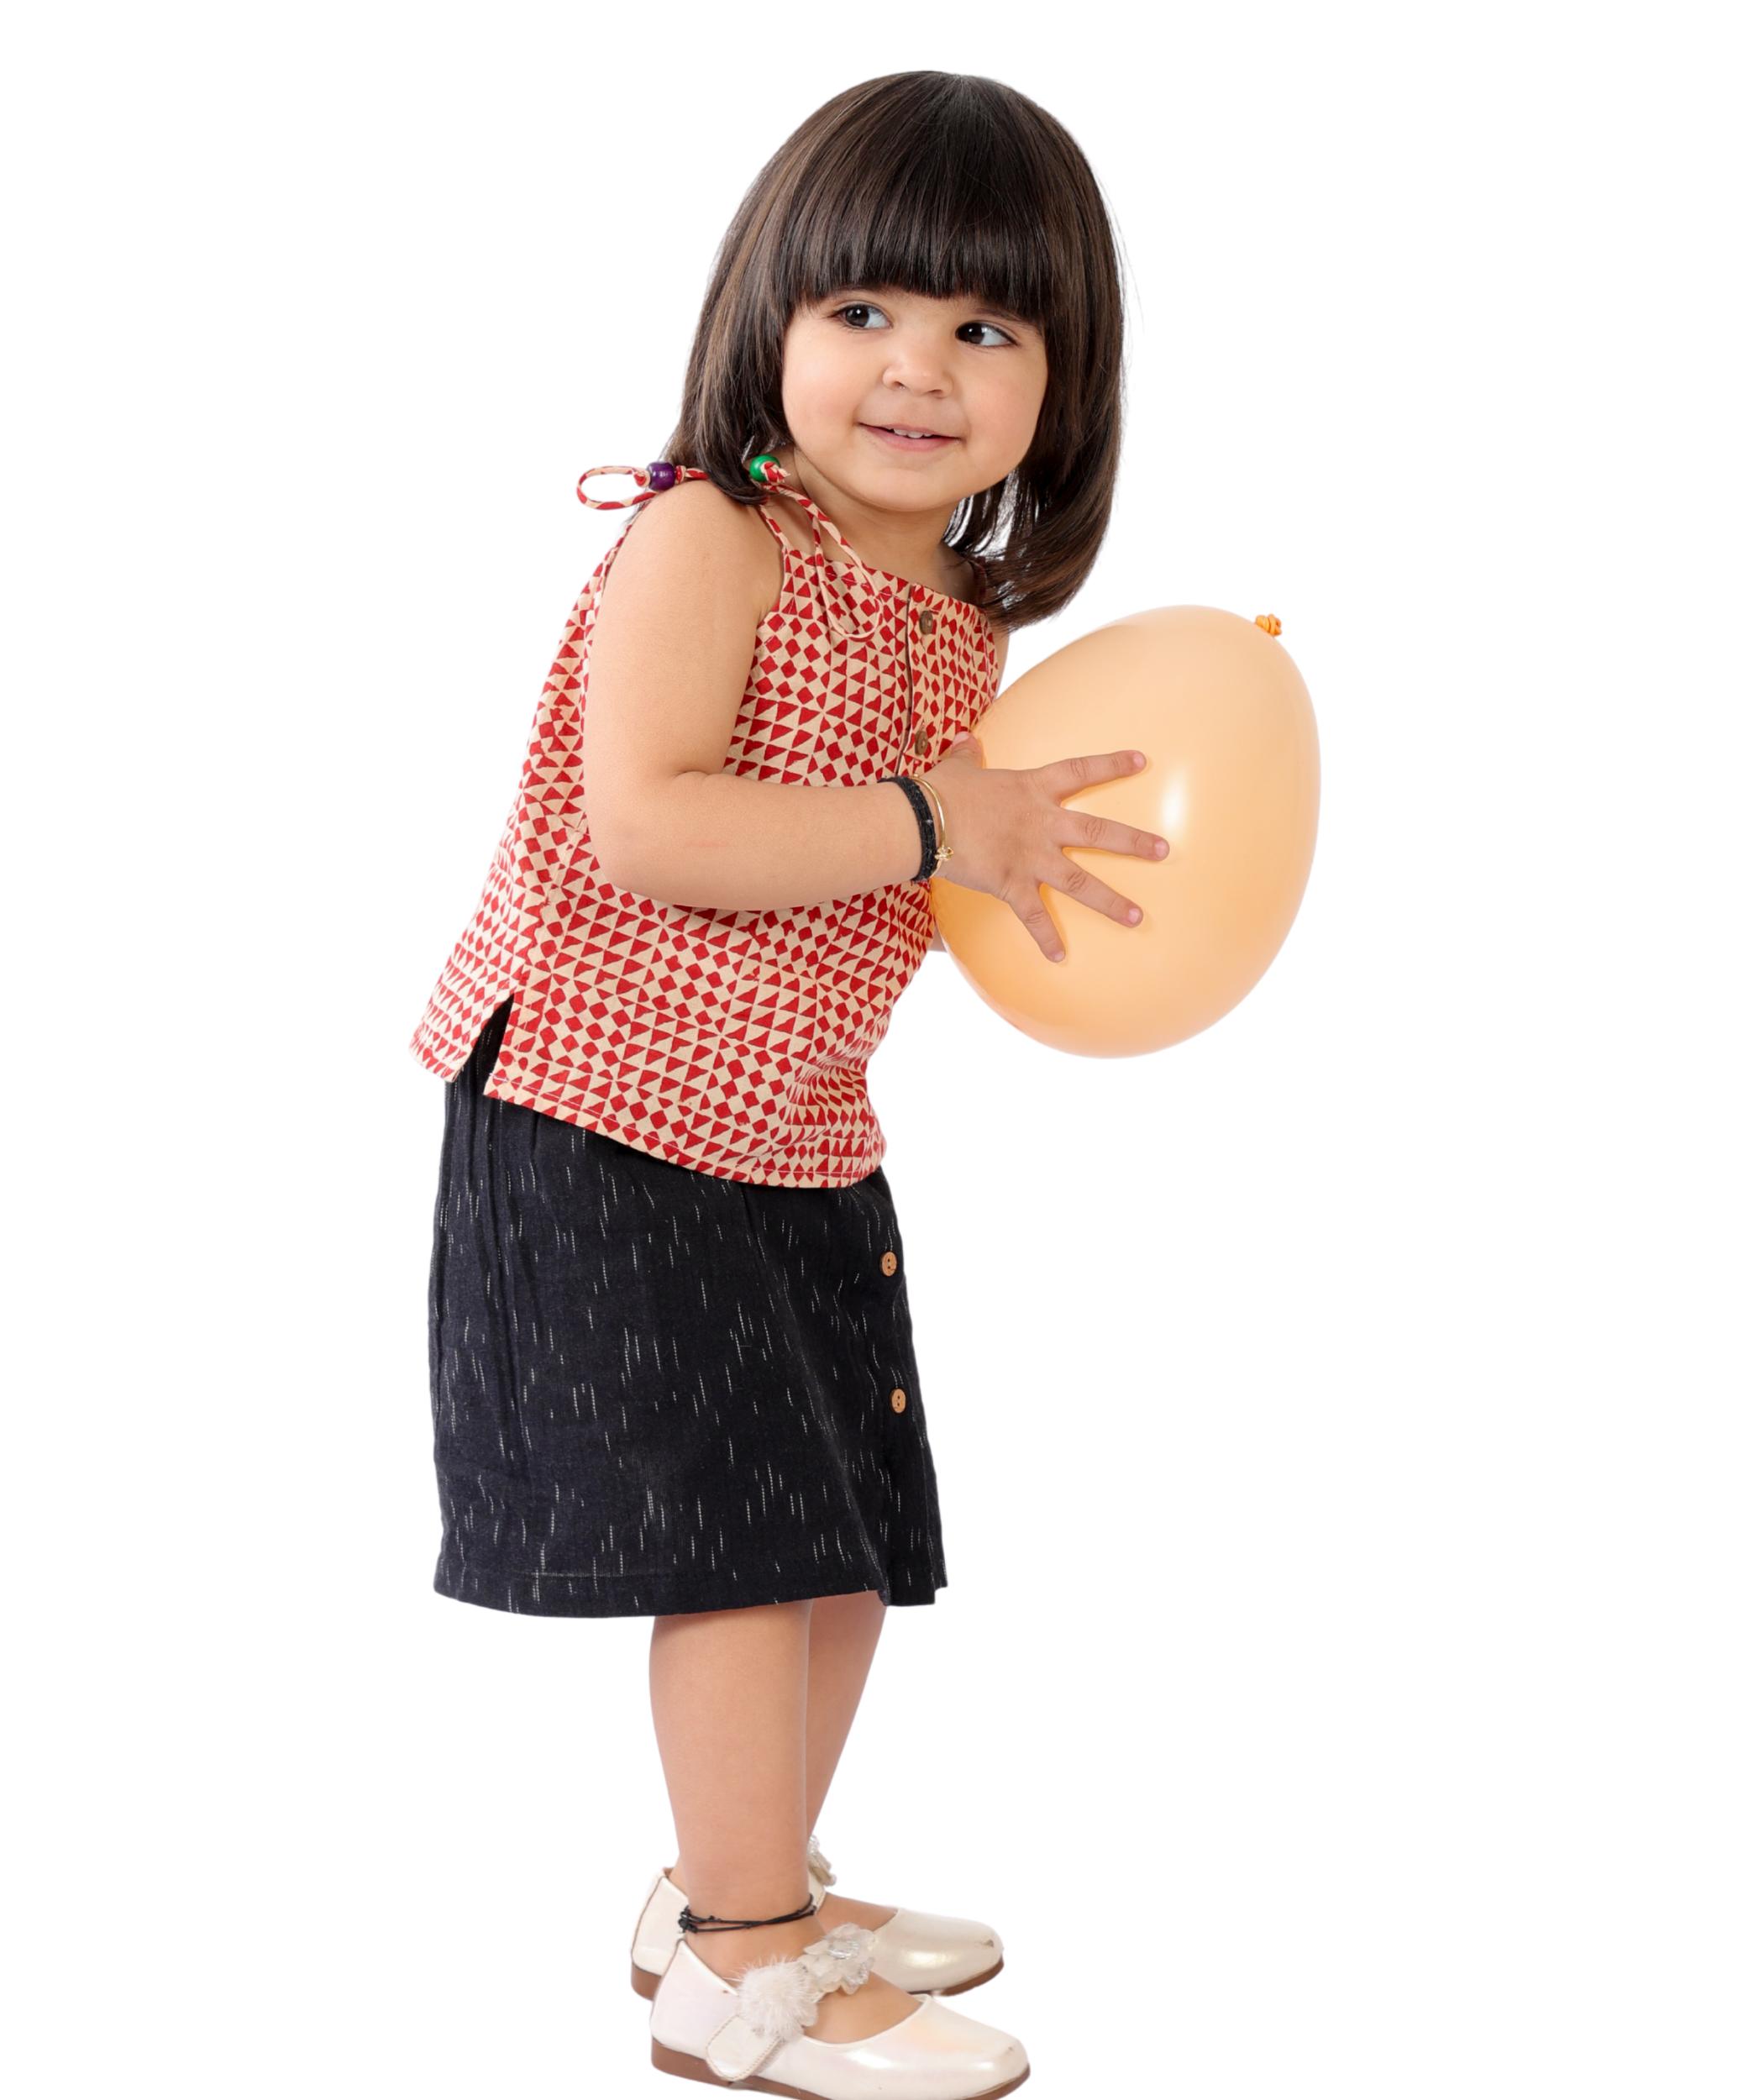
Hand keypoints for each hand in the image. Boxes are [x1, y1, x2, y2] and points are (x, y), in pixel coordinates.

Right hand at [925, 731, 1168, 962]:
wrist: (923, 820)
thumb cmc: (939, 790)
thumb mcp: (957, 766)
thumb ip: (968, 754)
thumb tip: (968, 739)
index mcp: (1031, 789)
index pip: (1079, 771)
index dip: (1111, 765)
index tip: (1142, 761)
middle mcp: (1041, 823)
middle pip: (1098, 833)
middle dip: (1133, 843)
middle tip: (1164, 851)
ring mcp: (1030, 856)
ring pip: (1079, 882)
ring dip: (1110, 901)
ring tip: (1137, 917)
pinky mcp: (1010, 884)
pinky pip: (1032, 916)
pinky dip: (1045, 938)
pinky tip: (1058, 956)